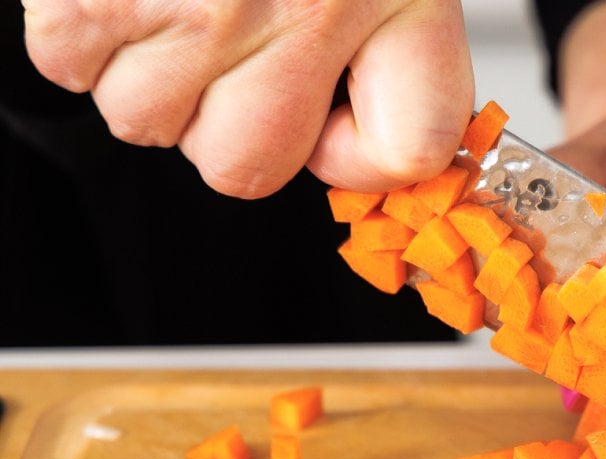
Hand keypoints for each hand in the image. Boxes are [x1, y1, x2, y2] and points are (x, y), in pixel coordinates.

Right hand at [22, 0, 473, 197]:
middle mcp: (308, 0)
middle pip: (247, 167)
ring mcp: (200, 0)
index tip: (334, 121)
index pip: (406, 149)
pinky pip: (70, 68)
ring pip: (147, 123)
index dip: (358, 152)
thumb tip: (362, 143)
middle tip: (225, 41)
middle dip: (225, 122)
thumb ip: (392, 44)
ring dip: (148, 70)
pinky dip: (81, 33)